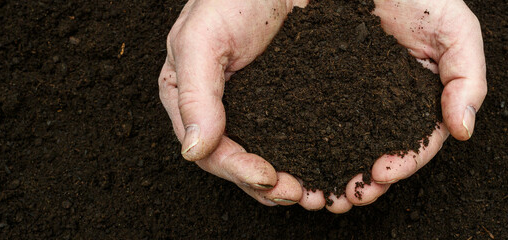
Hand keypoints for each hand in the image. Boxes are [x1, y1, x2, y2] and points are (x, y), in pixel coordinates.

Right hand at [158, 0, 309, 205]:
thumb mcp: (202, 39)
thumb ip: (194, 94)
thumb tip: (192, 150)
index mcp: (188, 99)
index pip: (208, 148)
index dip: (236, 169)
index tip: (267, 177)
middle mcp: (217, 109)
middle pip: (237, 161)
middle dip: (266, 183)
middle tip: (298, 194)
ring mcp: (251, 107)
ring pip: (264, 156)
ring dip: (286, 181)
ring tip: (314, 193)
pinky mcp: (281, 101)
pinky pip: (289, 137)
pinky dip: (303, 157)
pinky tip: (320, 167)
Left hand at [299, 0, 486, 212]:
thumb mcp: (456, 30)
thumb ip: (466, 78)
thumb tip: (464, 130)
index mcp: (418, 98)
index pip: (416, 141)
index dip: (404, 161)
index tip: (383, 172)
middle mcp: (384, 103)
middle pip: (377, 150)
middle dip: (365, 179)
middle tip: (347, 196)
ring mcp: (350, 95)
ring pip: (344, 142)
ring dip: (334, 171)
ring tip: (321, 191)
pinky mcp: (318, 84)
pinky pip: (311, 117)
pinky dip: (307, 142)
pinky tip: (298, 159)